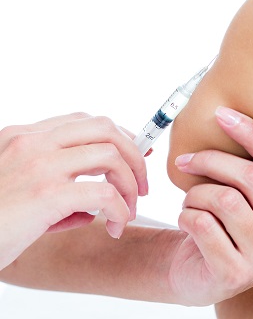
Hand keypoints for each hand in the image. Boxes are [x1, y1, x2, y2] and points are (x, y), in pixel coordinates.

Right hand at [0, 112, 147, 269]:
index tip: (134, 155)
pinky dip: (119, 209)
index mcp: (23, 136)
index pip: (84, 121)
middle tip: (141, 183)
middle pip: (104, 127)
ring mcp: (40, 164)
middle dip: (133, 152)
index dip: (116, 135)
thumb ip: (54, 183)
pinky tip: (115, 226)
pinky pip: (103, 193)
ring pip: (110, 154)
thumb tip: (96, 201)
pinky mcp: (46, 194)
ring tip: (130, 208)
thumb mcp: (17, 188)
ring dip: (130, 182)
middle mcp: (32, 142)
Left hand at [168, 107, 252, 305]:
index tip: (222, 113)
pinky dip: (186, 214)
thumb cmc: (229, 223)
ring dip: (196, 193)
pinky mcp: (235, 276)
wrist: (201, 274)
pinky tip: (187, 221)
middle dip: (213, 160)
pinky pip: (203, 224)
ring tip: (191, 200)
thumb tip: (238, 111)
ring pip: (226, 199)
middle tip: (186, 160)